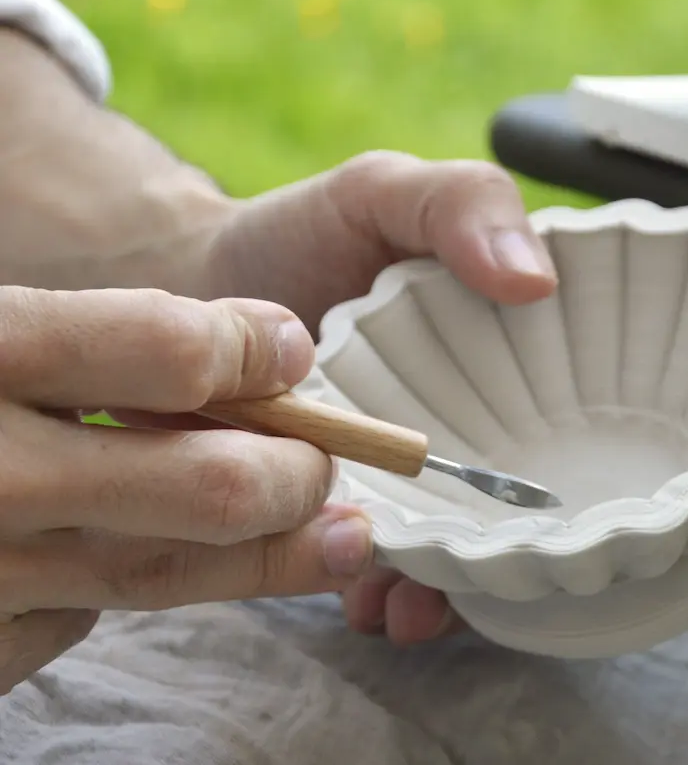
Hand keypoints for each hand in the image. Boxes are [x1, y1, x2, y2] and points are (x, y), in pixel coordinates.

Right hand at [0, 287, 371, 695]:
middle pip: (198, 485)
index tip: (290, 348)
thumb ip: (106, 338)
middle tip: (328, 464)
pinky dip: (139, 580)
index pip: (163, 348)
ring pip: (165, 568)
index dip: (248, 347)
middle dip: (291, 474)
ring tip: (340, 540)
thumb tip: (267, 354)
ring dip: (268, 556)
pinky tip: (172, 556)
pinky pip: (85, 611)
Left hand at [199, 152, 557, 644]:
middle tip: (487, 569)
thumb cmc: (299, 233)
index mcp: (497, 351)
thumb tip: (538, 283)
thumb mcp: (384, 193)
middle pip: (512, 495)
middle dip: (508, 546)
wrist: (187, 283)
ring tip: (412, 601)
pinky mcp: (332, 507)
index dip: (582, 452)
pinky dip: (370, 585)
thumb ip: (464, 205)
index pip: (568, 404)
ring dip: (442, 586)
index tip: (560, 497)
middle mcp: (460, 419)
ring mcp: (396, 471)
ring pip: (446, 545)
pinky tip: (365, 596)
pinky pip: (365, 561)